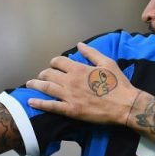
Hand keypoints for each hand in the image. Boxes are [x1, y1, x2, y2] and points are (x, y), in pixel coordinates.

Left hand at [26, 42, 140, 125]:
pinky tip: (31, 101)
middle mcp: (71, 81)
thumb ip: (92, 53)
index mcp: (79, 69)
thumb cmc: (118, 83)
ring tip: (30, 84)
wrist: (125, 105)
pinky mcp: (70, 110)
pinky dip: (39, 103)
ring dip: (36, 84)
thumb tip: (80, 45)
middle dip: (43, 73)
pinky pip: (51, 106)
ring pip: (46, 88)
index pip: (59, 62)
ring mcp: (69, 96)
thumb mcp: (107, 63)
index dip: (55, 62)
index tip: (55, 65)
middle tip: (42, 75)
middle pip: (49, 74)